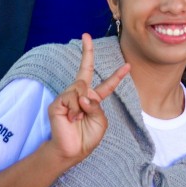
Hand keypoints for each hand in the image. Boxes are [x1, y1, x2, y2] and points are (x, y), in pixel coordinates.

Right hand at [46, 34, 129, 165]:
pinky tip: (71, 117)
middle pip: (85, 69)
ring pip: (80, 87)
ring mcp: (68, 97)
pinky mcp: (58, 102)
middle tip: (86, 35)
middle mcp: (81, 94)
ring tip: (78, 117)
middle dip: (87, 51)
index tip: (127, 65)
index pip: (107, 85)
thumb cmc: (87, 138)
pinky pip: (71, 97)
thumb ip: (97, 106)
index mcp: (94, 100)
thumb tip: (83, 96)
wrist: (72, 151)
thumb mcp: (101, 122)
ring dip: (83, 104)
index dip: (117, 75)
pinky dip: (75, 108)